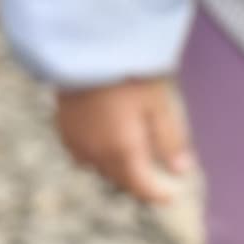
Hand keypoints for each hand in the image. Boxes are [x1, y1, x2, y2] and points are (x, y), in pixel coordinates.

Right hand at [56, 77, 192, 205]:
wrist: (84, 48)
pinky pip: (79, 154)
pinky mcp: (63, 128)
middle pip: (119, 180)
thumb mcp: (157, 105)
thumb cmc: (127, 74)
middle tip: (152, 176)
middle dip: (137, 181)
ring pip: (97, 169)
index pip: (141, 187)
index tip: (169, 196)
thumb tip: (181, 170)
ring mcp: (76, 142)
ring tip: (128, 156)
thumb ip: (169, 140)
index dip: (157, 194)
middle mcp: (97, 153)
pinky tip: (102, 140)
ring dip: (114, 169)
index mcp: (123, 151)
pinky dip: (93, 154)